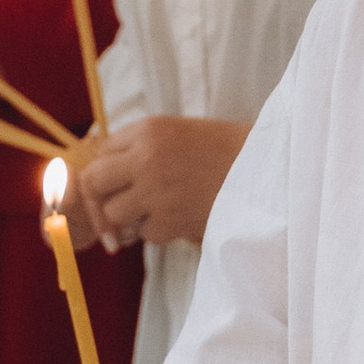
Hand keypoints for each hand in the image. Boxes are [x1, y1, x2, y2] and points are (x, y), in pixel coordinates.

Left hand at [78, 115, 249, 253]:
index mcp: (148, 129)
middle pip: (93, 182)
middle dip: (100, 202)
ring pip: (114, 213)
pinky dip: (162, 232)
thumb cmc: (229, 152)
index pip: (101, 153)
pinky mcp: (169, 218)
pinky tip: (186, 218)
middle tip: (113, 218)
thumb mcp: (180, 134)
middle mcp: (144, 156)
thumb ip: (142, 149)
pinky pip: (147, 234)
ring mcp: (154, 188)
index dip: (104, 176)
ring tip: (161, 213)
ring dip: (132, 220)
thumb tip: (105, 180)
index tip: (110, 191)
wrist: (270, 170)